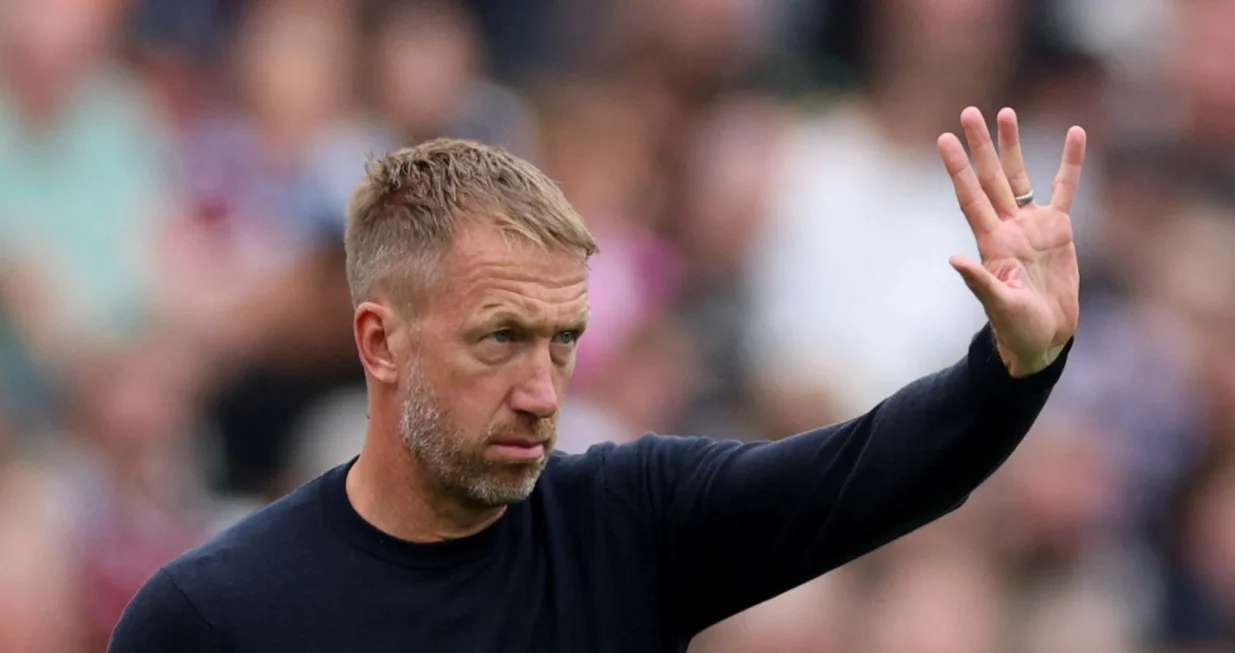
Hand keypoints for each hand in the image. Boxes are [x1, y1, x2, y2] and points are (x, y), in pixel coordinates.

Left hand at [938, 107, 1086, 377]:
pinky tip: (1075, 135)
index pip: (970, 196)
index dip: (958, 168)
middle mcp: (1006, 227)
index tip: (944, 139)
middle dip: (980, 145)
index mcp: (990, 241)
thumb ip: (979, 282)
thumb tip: (953, 261)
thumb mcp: (998, 306)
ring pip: (1019, 176)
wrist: (1043, 337)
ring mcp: (1031, 226)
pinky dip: (1070, 163)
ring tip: (1005, 112)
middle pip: (990, 177)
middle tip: (968, 111)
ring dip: (1012, 146)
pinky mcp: (1058, 230)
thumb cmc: (1016, 327)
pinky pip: (1064, 189)